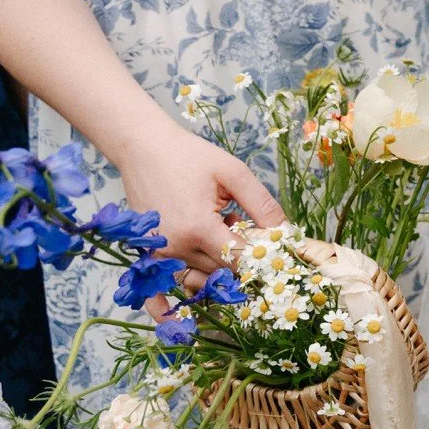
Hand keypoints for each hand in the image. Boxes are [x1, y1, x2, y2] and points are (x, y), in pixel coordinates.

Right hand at [111, 124, 284, 286]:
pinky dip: (190, 279)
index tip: (272, 246)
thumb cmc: (188, 155)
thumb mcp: (233, 173)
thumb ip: (261, 204)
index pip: (241, 261)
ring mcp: (160, 254)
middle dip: (241, 258)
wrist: (142, 148)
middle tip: (244, 228)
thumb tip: (287, 233)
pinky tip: (197, 269)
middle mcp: (177, 248)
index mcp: (199, 228)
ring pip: (203, 275)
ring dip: (219, 262)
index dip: (261, 257)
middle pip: (223, 271)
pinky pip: (173, 280)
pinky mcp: (150, 253)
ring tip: (220, 228)